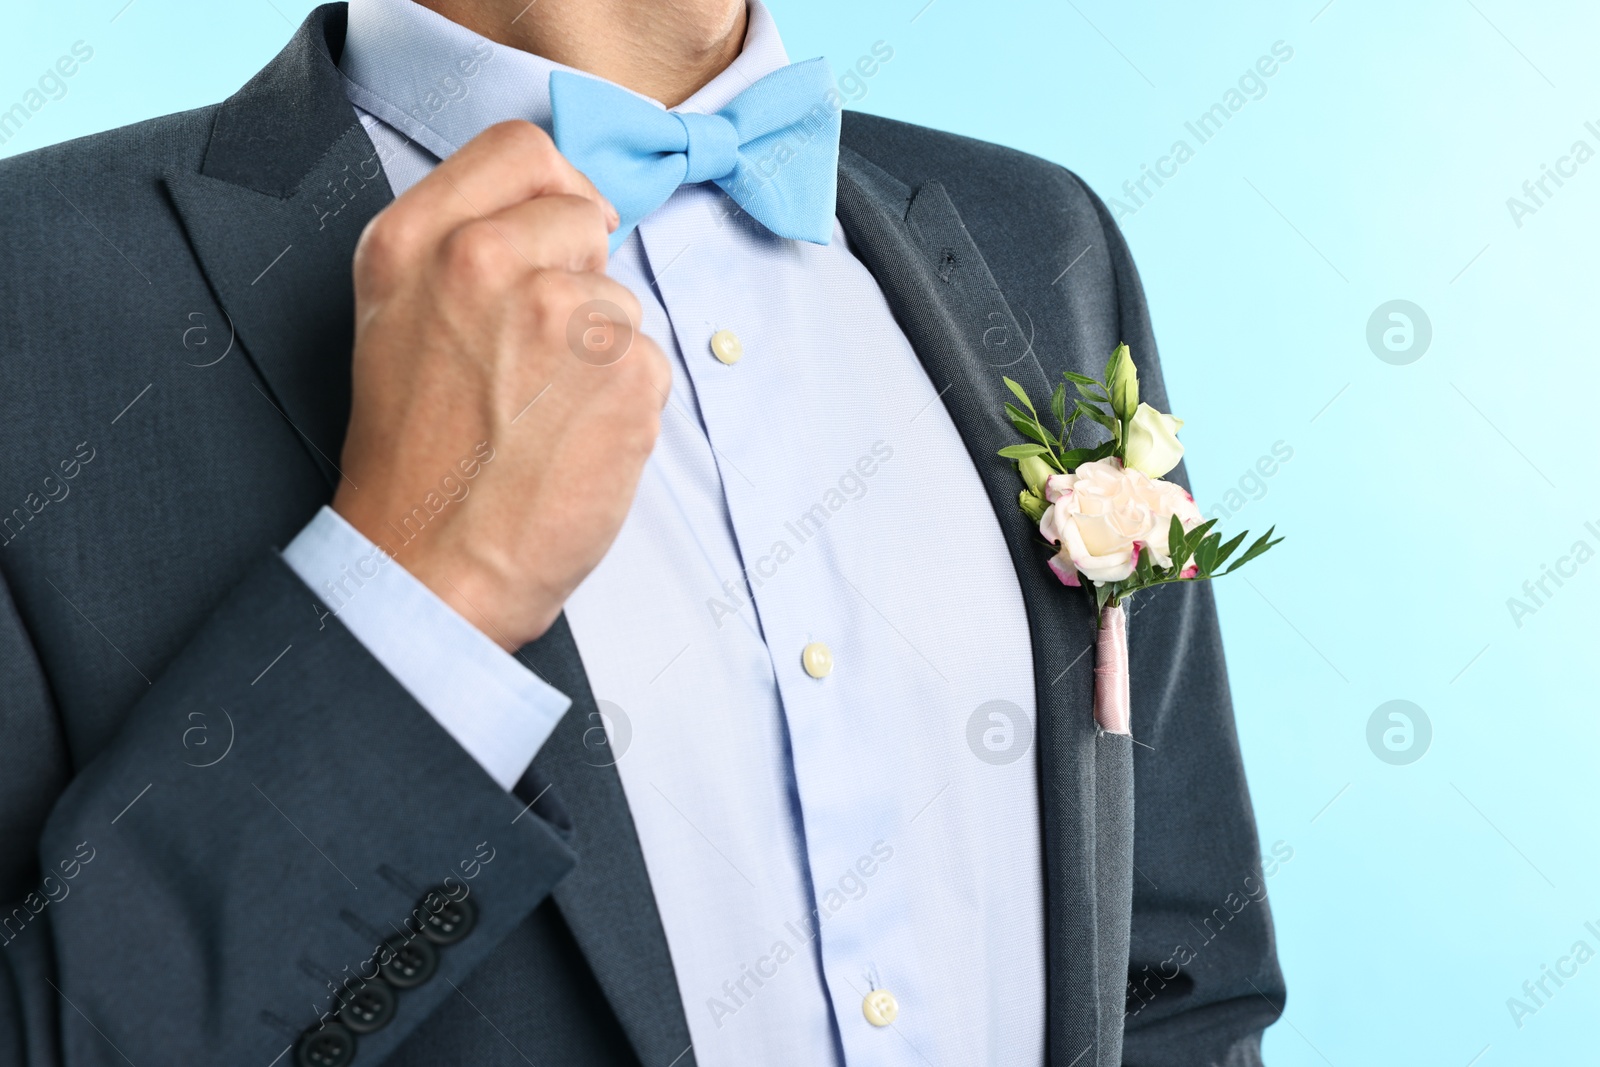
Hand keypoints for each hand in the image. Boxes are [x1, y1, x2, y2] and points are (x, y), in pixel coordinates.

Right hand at [332, 121, 670, 650]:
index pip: (523, 148)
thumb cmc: (414, 459)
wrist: (430, 567)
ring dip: (599, 353)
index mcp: (417, 243)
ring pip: (620, 300)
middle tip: (532, 359)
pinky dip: (623, 405)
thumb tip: (559, 208)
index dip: (556, 190)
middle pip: (584, 217)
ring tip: (540, 414)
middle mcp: (485, 263)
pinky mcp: (624, 374)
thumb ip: (460, 246)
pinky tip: (572, 443)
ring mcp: (562, 317)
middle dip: (577, 279)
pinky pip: (648, 362)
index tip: (565, 231)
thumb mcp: (395, 321)